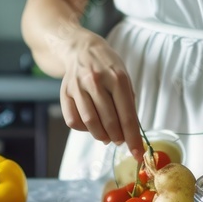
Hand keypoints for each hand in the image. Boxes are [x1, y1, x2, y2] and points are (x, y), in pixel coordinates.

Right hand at [59, 31, 143, 159]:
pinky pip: (73, 120)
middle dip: (117, 137)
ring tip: (107, 136)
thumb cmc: (107, 66)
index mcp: (117, 78)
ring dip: (101, 136)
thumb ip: (128, 104)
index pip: (127, 115)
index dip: (133, 138)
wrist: (81, 49)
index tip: (137, 153)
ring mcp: (78, 87)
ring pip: (90, 123)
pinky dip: (83, 129)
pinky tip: (91, 125)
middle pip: (108, 121)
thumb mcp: (125, 78)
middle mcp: (96, 81)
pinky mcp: (64, 93)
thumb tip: (131, 133)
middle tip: (120, 141)